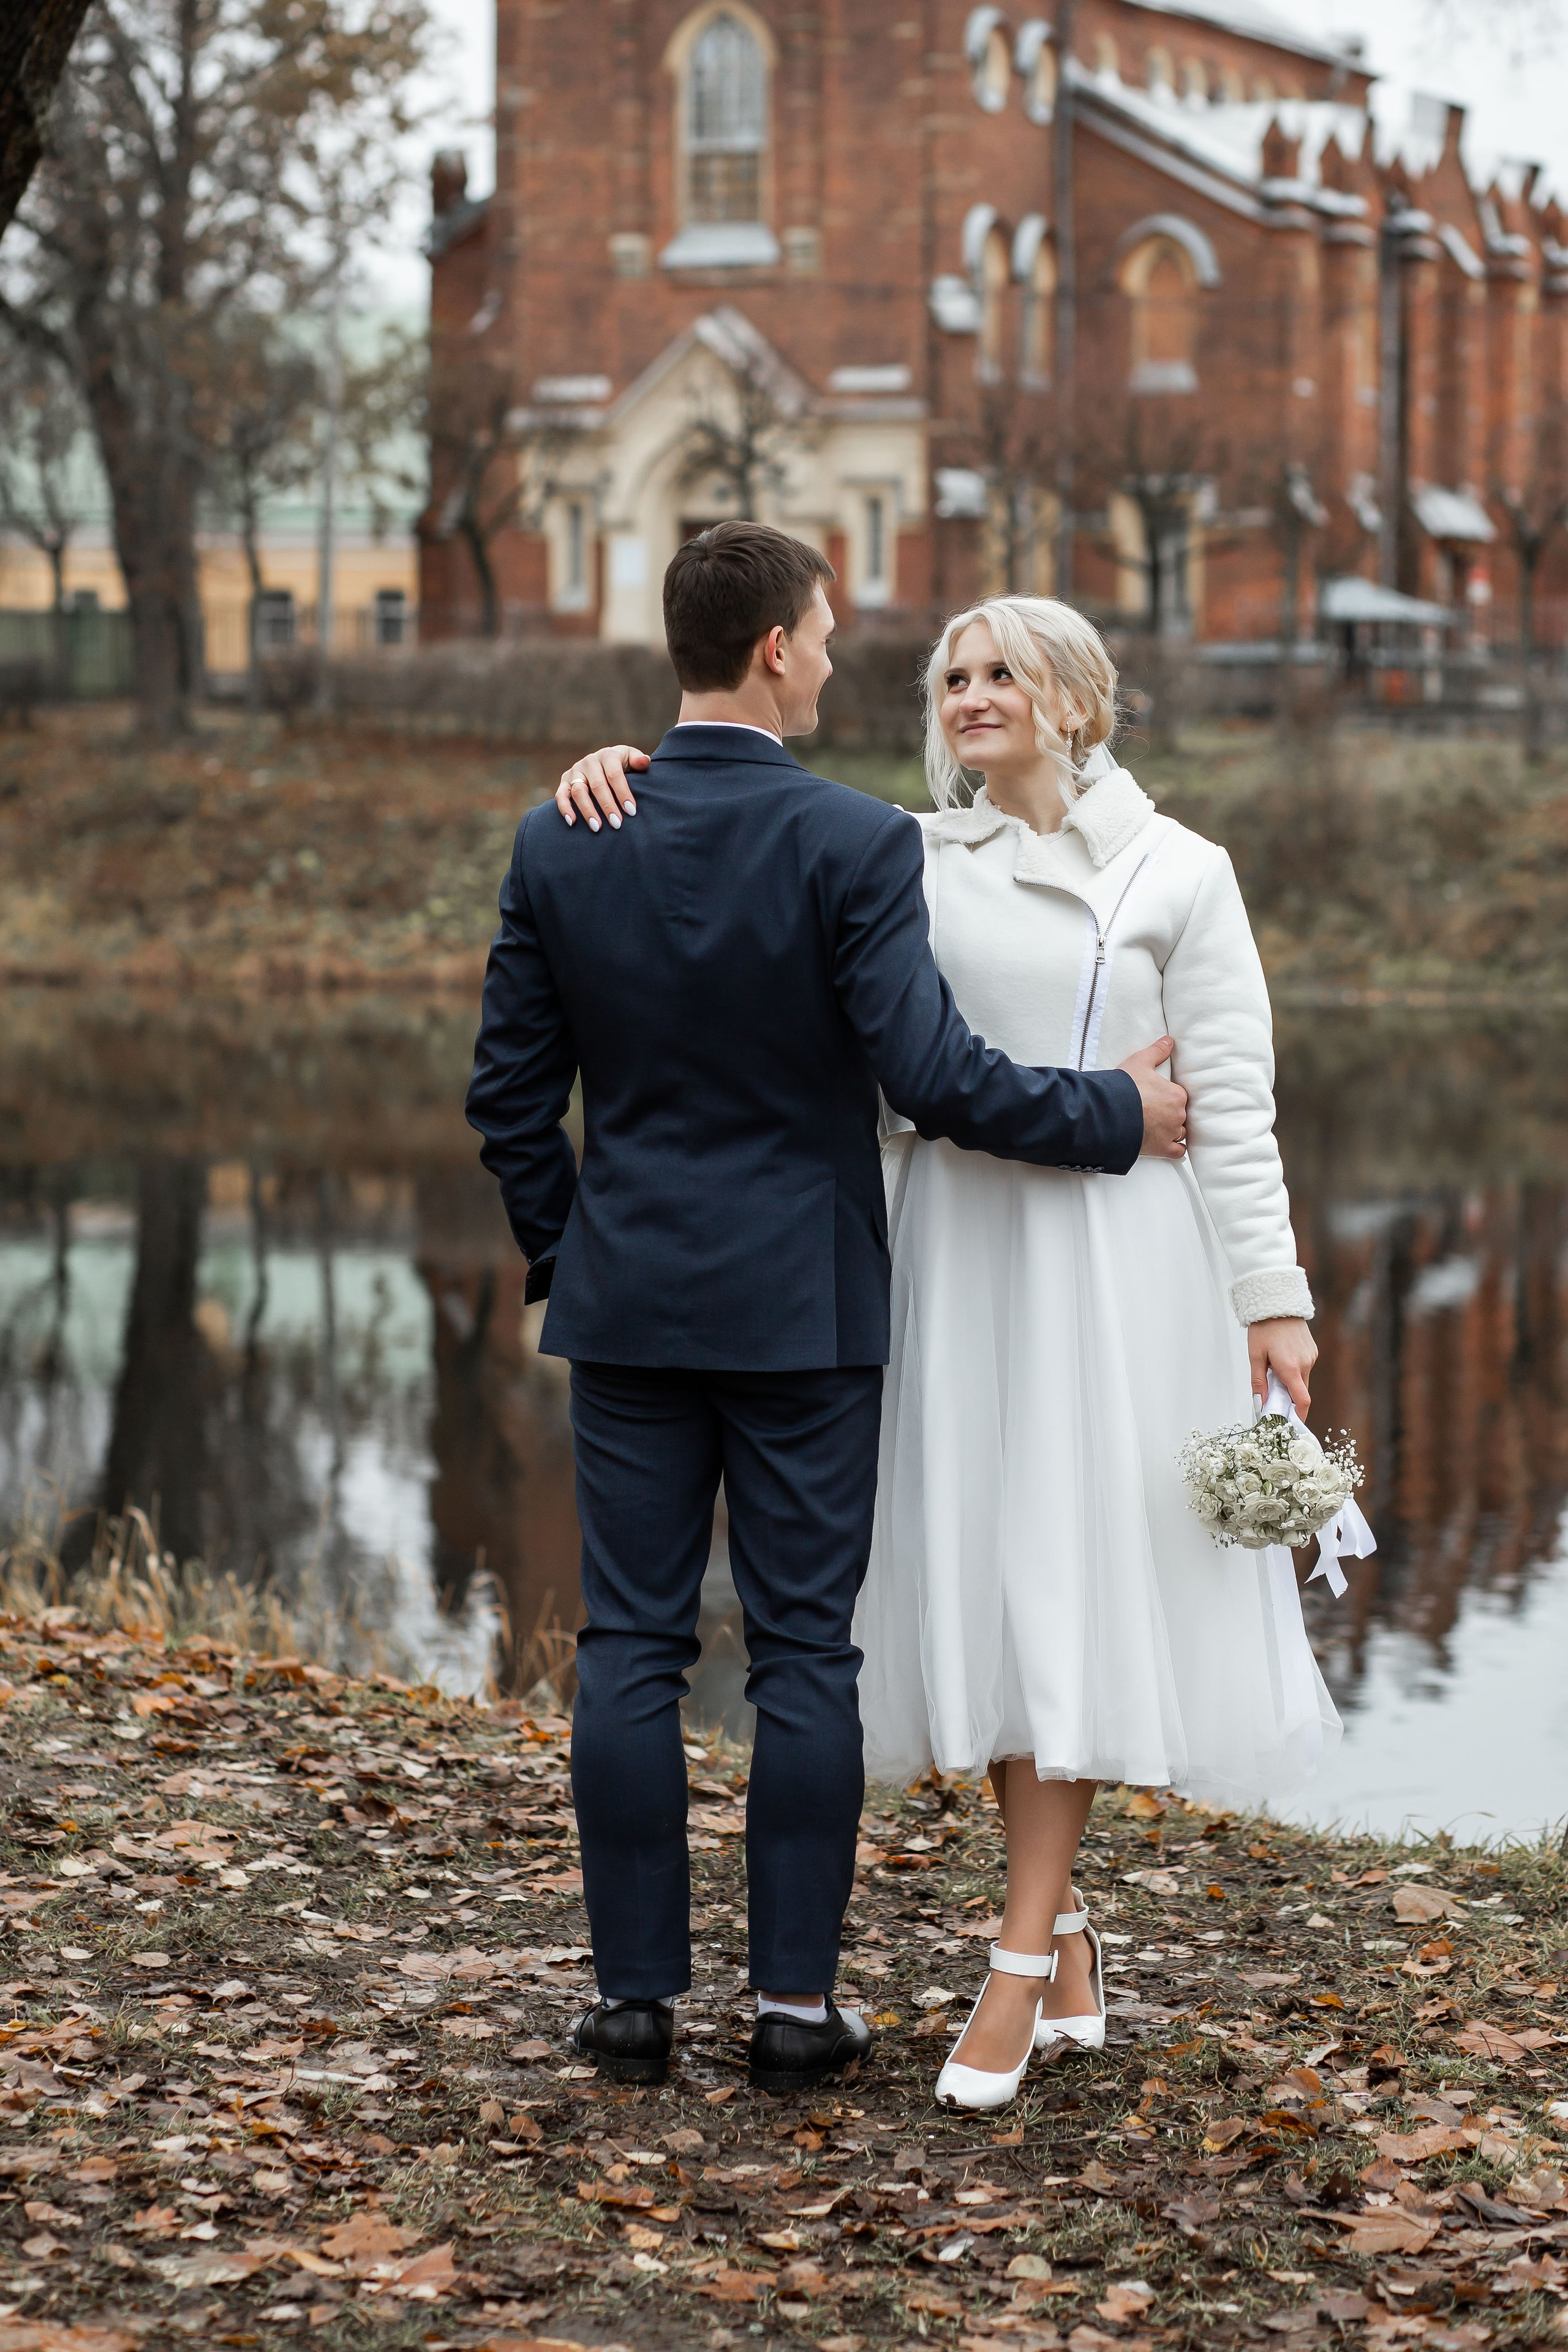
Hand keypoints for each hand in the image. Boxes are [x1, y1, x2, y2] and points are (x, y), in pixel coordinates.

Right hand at [555, 745, 647, 830]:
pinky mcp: (565, 781)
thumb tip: (644, 761)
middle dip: (608, 806)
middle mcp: (589, 761)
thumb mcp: (631, 759)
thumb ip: (638, 761)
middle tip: (617, 824)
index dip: (623, 793)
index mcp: (607, 755)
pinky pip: (561, 795)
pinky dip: (565, 808)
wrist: (604, 764)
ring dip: (587, 810)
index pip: (615, 775)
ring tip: (597, 827)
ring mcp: (575, 771)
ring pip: (579, 791)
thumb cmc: (622, 765)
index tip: (631, 811)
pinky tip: (572, 822)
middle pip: (598, 785)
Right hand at [1120, 1036, 1186, 1160]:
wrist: (1110, 1113)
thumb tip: (1169, 1041)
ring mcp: (1171, 1133)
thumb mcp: (1140, 1062)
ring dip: (1172, 1130)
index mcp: (1176, 1094)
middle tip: (1153, 1111)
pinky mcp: (1162, 1148)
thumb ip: (1157, 1051)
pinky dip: (1175, 1149)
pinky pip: (1177, 1151)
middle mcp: (1178, 1115)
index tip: (1157, 1097)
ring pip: (1179, 1132)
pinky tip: (1170, 1146)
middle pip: (1180, 1114)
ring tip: (1158, 1127)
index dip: (1168, 1096)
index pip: (1179, 1095)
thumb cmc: (1125, 1087)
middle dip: (1169, 1113)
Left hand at [1248, 1316, 1315, 1415]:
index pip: (1302, 1400)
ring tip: (1273, 1370)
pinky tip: (1281, 1359)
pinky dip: (1294, 1371)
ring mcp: (1311, 1357)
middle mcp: (1305, 1364)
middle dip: (1288, 1399)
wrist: (1277, 1302)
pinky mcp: (1312, 1351)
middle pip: (1300, 1392)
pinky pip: (1304, 1368)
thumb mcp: (1255, 1356)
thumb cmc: (1263, 1328)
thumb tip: (1260, 1404)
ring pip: (1302, 1380)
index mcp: (1290, 1367)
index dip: (1298, 1415)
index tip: (1291, 1424)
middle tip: (1272, 1398)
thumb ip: (1258, 1382)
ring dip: (1290, 1383)